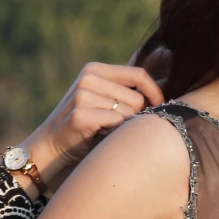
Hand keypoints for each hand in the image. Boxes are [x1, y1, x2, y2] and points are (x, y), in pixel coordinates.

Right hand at [25, 62, 166, 184]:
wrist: (51, 148)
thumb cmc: (86, 126)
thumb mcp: (104, 99)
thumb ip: (128, 90)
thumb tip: (168, 83)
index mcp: (95, 69)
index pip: (139, 74)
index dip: (155, 92)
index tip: (161, 108)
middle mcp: (88, 78)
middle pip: (138, 98)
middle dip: (136, 117)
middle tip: (119, 128)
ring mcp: (82, 95)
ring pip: (130, 113)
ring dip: (124, 129)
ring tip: (106, 133)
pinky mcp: (80, 115)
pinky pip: (118, 124)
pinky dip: (115, 136)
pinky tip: (100, 138)